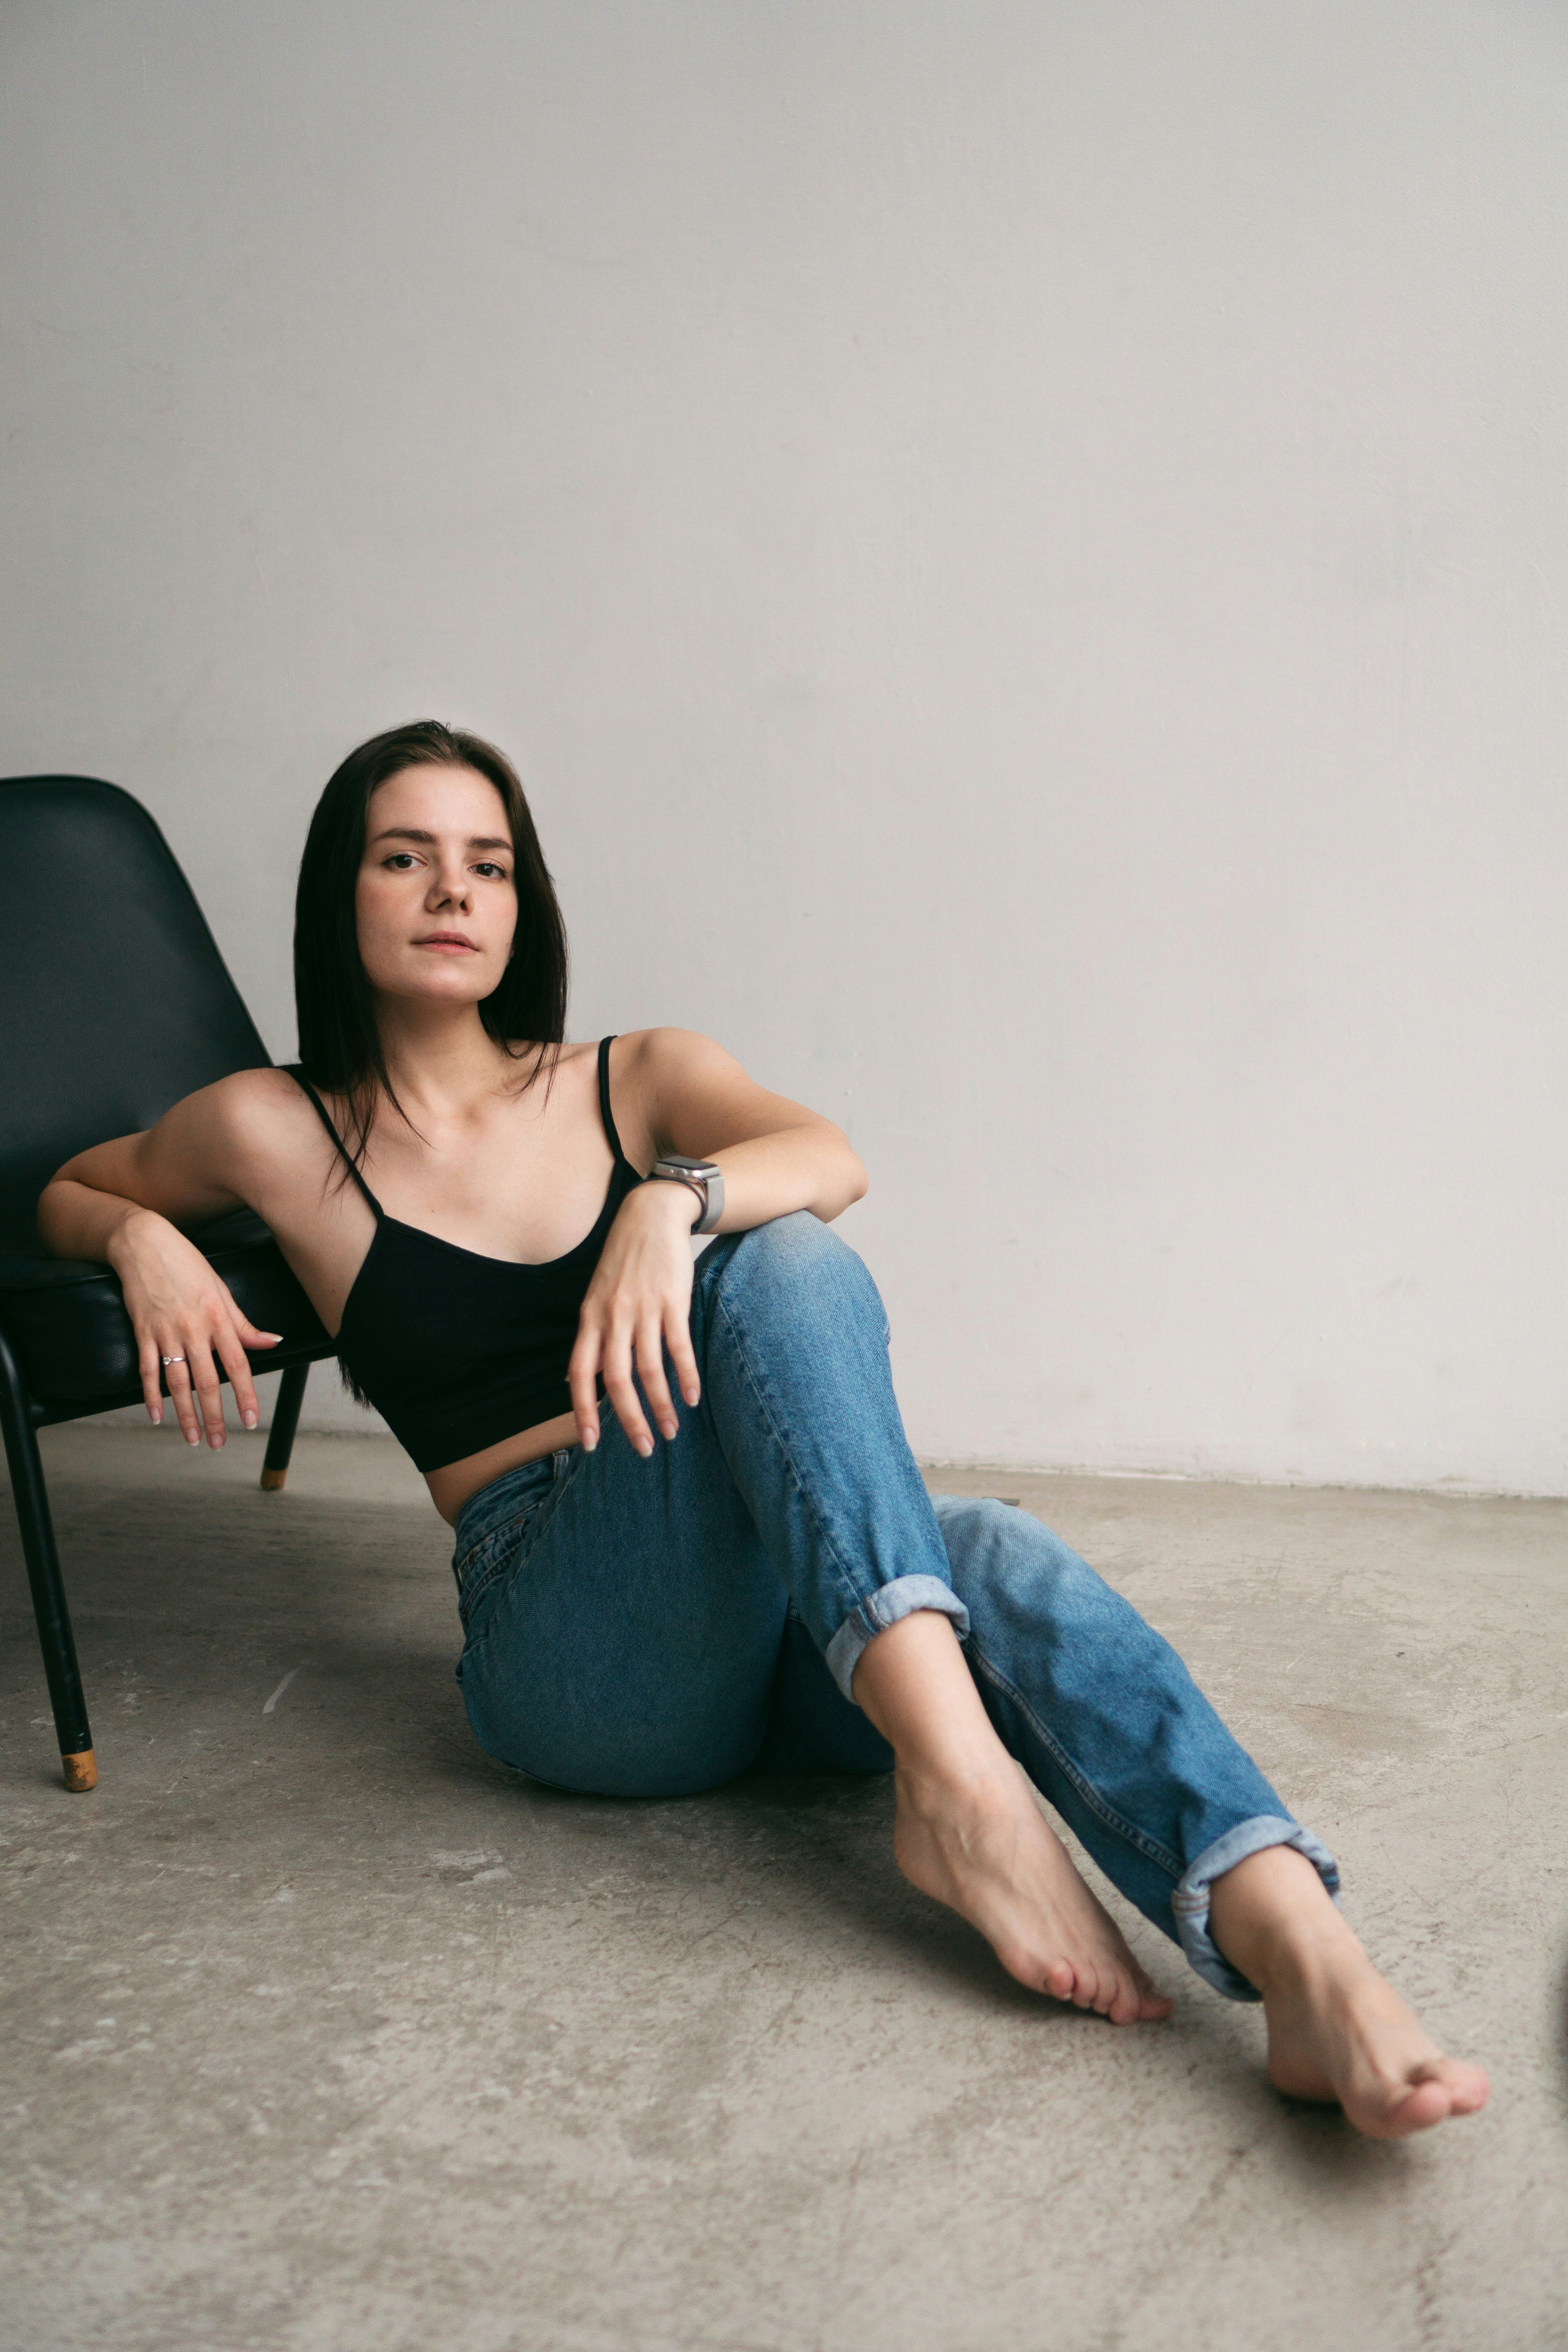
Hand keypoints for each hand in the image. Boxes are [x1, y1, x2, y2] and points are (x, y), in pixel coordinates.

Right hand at [109, 1208, 282, 1448]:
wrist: (144, 1243)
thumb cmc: (187, 1264)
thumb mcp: (222, 1290)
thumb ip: (244, 1323)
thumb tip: (272, 1342)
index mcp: (219, 1318)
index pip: (238, 1365)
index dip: (246, 1395)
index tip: (250, 1420)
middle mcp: (194, 1329)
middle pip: (207, 1381)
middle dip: (215, 1416)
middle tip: (219, 1443)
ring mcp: (166, 1332)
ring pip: (177, 1382)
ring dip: (185, 1414)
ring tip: (192, 1438)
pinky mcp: (143, 1332)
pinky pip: (147, 1370)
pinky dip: (150, 1395)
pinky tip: (155, 1416)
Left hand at [567, 1181, 701, 1456]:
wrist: (651, 1214)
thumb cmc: (624, 1259)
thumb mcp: (597, 1296)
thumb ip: (593, 1336)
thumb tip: (582, 1376)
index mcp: (590, 1318)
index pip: (579, 1373)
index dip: (582, 1410)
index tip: (590, 1443)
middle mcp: (612, 1317)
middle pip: (616, 1380)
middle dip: (629, 1420)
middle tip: (643, 1449)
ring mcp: (642, 1309)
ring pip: (648, 1369)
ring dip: (661, 1406)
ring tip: (671, 1432)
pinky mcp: (672, 1301)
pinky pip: (678, 1347)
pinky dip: (685, 1376)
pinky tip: (691, 1397)